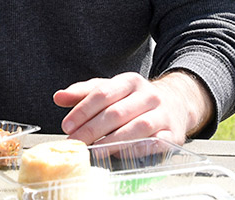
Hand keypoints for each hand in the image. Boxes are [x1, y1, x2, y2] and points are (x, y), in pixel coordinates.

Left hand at [53, 71, 212, 144]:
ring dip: (113, 141)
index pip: (103, 93)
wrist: (176, 102)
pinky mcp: (173, 134)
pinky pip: (156, 143)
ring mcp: (162, 114)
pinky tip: (122, 154)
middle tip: (75, 142)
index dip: (83, 110)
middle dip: (92, 129)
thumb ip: (83, 93)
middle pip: (117, 112)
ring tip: (94, 150)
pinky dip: (138, 149)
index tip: (67, 125)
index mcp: (130, 81)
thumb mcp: (110, 89)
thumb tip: (58, 97)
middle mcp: (148, 95)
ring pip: (136, 127)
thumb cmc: (135, 99)